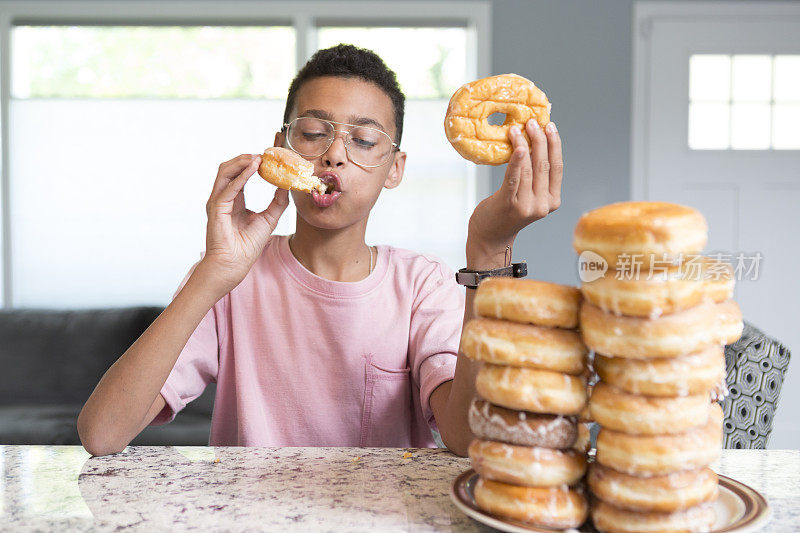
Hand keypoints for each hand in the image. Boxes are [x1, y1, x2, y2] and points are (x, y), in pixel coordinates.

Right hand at [202, 154, 289, 293]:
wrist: (235, 264)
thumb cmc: (248, 246)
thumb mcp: (269, 219)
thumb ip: (278, 202)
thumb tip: (287, 185)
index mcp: (234, 200)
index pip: (241, 174)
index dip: (253, 164)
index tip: (270, 157)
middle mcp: (223, 198)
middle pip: (230, 169)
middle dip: (246, 158)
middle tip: (265, 154)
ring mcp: (218, 202)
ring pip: (225, 172)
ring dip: (242, 162)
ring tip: (258, 157)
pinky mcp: (217, 208)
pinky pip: (229, 187)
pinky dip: (242, 175)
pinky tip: (254, 168)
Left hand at [466, 120, 562, 267]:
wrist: (490, 237)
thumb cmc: (506, 212)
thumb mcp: (527, 196)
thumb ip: (533, 177)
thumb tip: (532, 142)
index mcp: (552, 201)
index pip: (557, 167)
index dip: (555, 144)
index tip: (550, 126)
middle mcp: (543, 205)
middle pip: (544, 165)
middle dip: (540, 140)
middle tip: (533, 122)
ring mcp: (527, 206)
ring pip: (529, 169)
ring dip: (523, 145)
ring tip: (517, 129)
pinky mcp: (509, 205)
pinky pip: (514, 178)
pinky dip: (516, 161)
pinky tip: (517, 147)